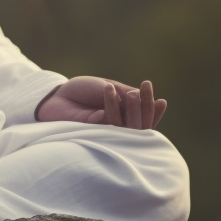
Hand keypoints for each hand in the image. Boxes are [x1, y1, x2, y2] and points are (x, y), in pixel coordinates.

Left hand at [35, 75, 166, 128]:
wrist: (58, 96)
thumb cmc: (84, 91)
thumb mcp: (110, 88)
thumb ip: (126, 95)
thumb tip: (145, 101)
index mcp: (122, 117)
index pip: (143, 119)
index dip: (153, 113)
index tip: (162, 101)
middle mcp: (116, 128)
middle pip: (139, 125)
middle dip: (145, 106)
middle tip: (146, 87)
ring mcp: (106, 133)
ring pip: (127, 127)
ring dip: (133, 107)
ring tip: (133, 91)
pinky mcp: (93, 134)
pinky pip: (108, 123)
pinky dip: (111, 105)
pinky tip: (109, 89)